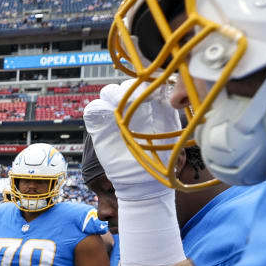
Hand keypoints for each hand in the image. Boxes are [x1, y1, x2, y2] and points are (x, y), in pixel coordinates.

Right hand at [84, 79, 179, 199]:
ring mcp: (116, 116)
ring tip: (117, 102)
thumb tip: (173, 114)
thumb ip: (170, 124)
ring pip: (109, 92)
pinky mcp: (99, 127)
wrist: (140, 184)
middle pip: (128, 84)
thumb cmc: (159, 165)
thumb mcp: (172, 142)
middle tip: (132, 94)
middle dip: (129, 85)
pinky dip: (95, 107)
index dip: (149, 81)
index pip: (150, 83)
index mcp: (156, 107)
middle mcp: (135, 108)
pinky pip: (92, 110)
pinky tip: (102, 112)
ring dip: (112, 94)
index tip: (152, 87)